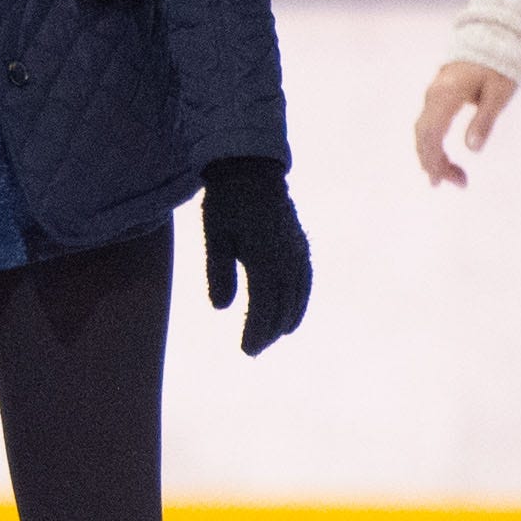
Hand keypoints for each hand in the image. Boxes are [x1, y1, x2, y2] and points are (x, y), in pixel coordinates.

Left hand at [199, 156, 310, 356]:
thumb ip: (219, 273)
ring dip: (285, 320)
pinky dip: (299, 301)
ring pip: (297, 297)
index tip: (246, 351)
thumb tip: (221, 309)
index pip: (263, 307)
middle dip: (268, 331)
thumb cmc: (227, 202)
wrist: (252, 169)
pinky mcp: (300, 246)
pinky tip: (291, 313)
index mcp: (265, 259)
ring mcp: (297, 252)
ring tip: (271, 338)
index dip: (256, 332)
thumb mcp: (215, 237)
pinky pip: (305, 281)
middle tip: (253, 351)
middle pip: (282, 307)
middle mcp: (287, 259)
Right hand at [413, 60, 517, 187]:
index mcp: (446, 96)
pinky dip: (434, 144)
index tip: (444, 180)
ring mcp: (433, 94)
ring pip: (424, 131)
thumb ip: (484, 120)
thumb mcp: (499, 93)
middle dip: (434, 163)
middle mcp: (434, 96)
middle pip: (423, 136)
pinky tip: (445, 158)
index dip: (434, 160)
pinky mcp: (438, 95)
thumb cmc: (499, 65)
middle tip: (456, 184)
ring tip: (454, 177)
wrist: (493, 36)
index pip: (430, 134)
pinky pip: (429, 124)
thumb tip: (473, 149)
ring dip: (434, 156)